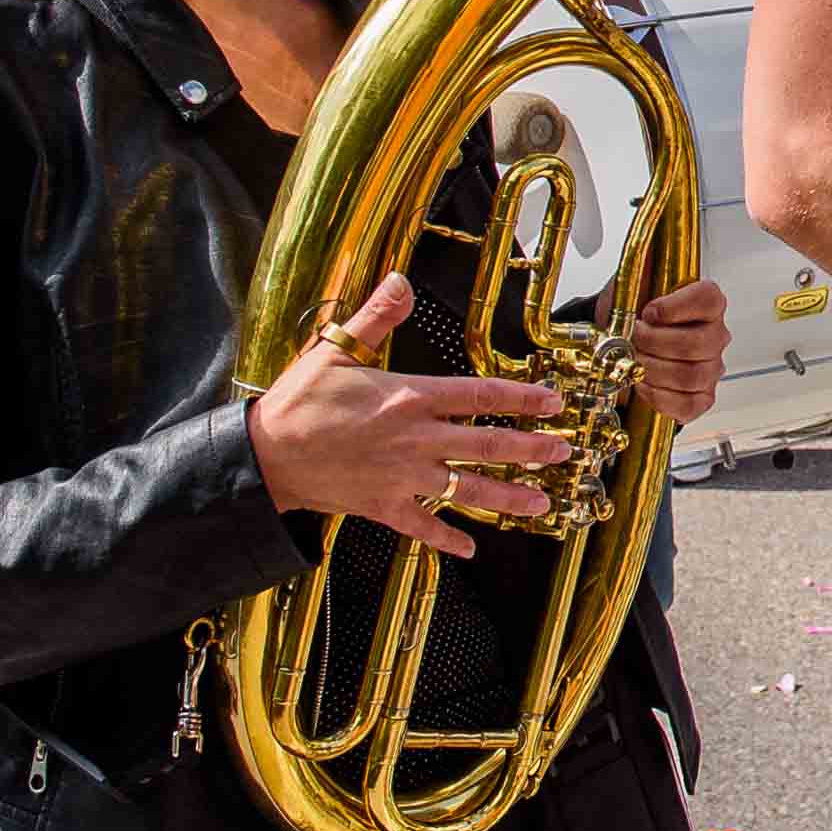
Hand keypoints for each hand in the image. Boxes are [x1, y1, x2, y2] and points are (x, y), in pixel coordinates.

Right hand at [248, 272, 575, 554]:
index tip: (553, 403)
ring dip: (508, 498)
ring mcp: (403, 477)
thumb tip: (400, 281)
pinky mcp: (384, 506)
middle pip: (487, 446)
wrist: (266, 455)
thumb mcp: (335, 350)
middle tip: (565, 454)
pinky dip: (447, 540)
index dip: (522, 399)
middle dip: (531, 450)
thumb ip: (376, 316)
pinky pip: (423, 527)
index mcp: (409, 398)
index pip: (480, 396)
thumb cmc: (299, 402)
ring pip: (468, 490)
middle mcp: (415, 440)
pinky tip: (470, 549)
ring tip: (541, 504)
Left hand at [627, 276, 726, 423]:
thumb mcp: (632, 283)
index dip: (676, 308)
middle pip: (698, 344)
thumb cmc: (632, 314)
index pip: (709, 300)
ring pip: (692, 376)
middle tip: (634, 338)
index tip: (649, 311)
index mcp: (706, 302)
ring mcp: (711, 367)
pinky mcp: (701, 396)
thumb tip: (644, 247)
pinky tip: (644, 384)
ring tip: (636, 361)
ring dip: (654, 370)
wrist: (620, 344)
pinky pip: (690, 404)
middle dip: (655, 343)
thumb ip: (641, 265)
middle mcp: (715, 334)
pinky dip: (660, 397)